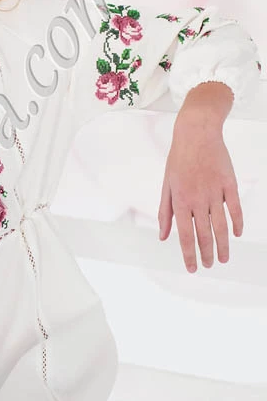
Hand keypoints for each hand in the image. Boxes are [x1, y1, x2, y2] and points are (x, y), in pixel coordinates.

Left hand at [158, 121, 242, 271]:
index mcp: (180, 200)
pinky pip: (235, 208)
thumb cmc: (179, 159)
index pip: (185, 235)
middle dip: (206, 253)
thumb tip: (164, 236)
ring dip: (222, 245)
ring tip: (223, 259)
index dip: (189, 254)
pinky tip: (236, 235)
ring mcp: (215, 192)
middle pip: (204, 234)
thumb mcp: (166, 185)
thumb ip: (165, 212)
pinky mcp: (229, 183)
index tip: (192, 268)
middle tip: (207, 266)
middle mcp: (198, 199)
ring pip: (221, 226)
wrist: (197, 133)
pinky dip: (237, 223)